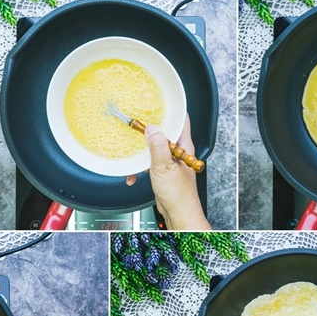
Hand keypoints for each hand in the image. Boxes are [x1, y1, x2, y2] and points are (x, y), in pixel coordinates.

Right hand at [126, 115, 209, 229]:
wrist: (178, 214)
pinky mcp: (163, 171)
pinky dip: (139, 168)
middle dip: (149, 130)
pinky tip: (134, 174)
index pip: (181, 120)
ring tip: (132, 154)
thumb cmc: (178, 194)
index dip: (171, 109)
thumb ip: (158, 147)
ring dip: (141, 153)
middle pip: (163, 132)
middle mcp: (178, 151)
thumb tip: (152, 129)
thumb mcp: (164, 167)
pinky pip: (149, 163)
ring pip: (154, 148)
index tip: (159, 102)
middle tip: (137, 124)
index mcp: (184, 146)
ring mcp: (170, 161)